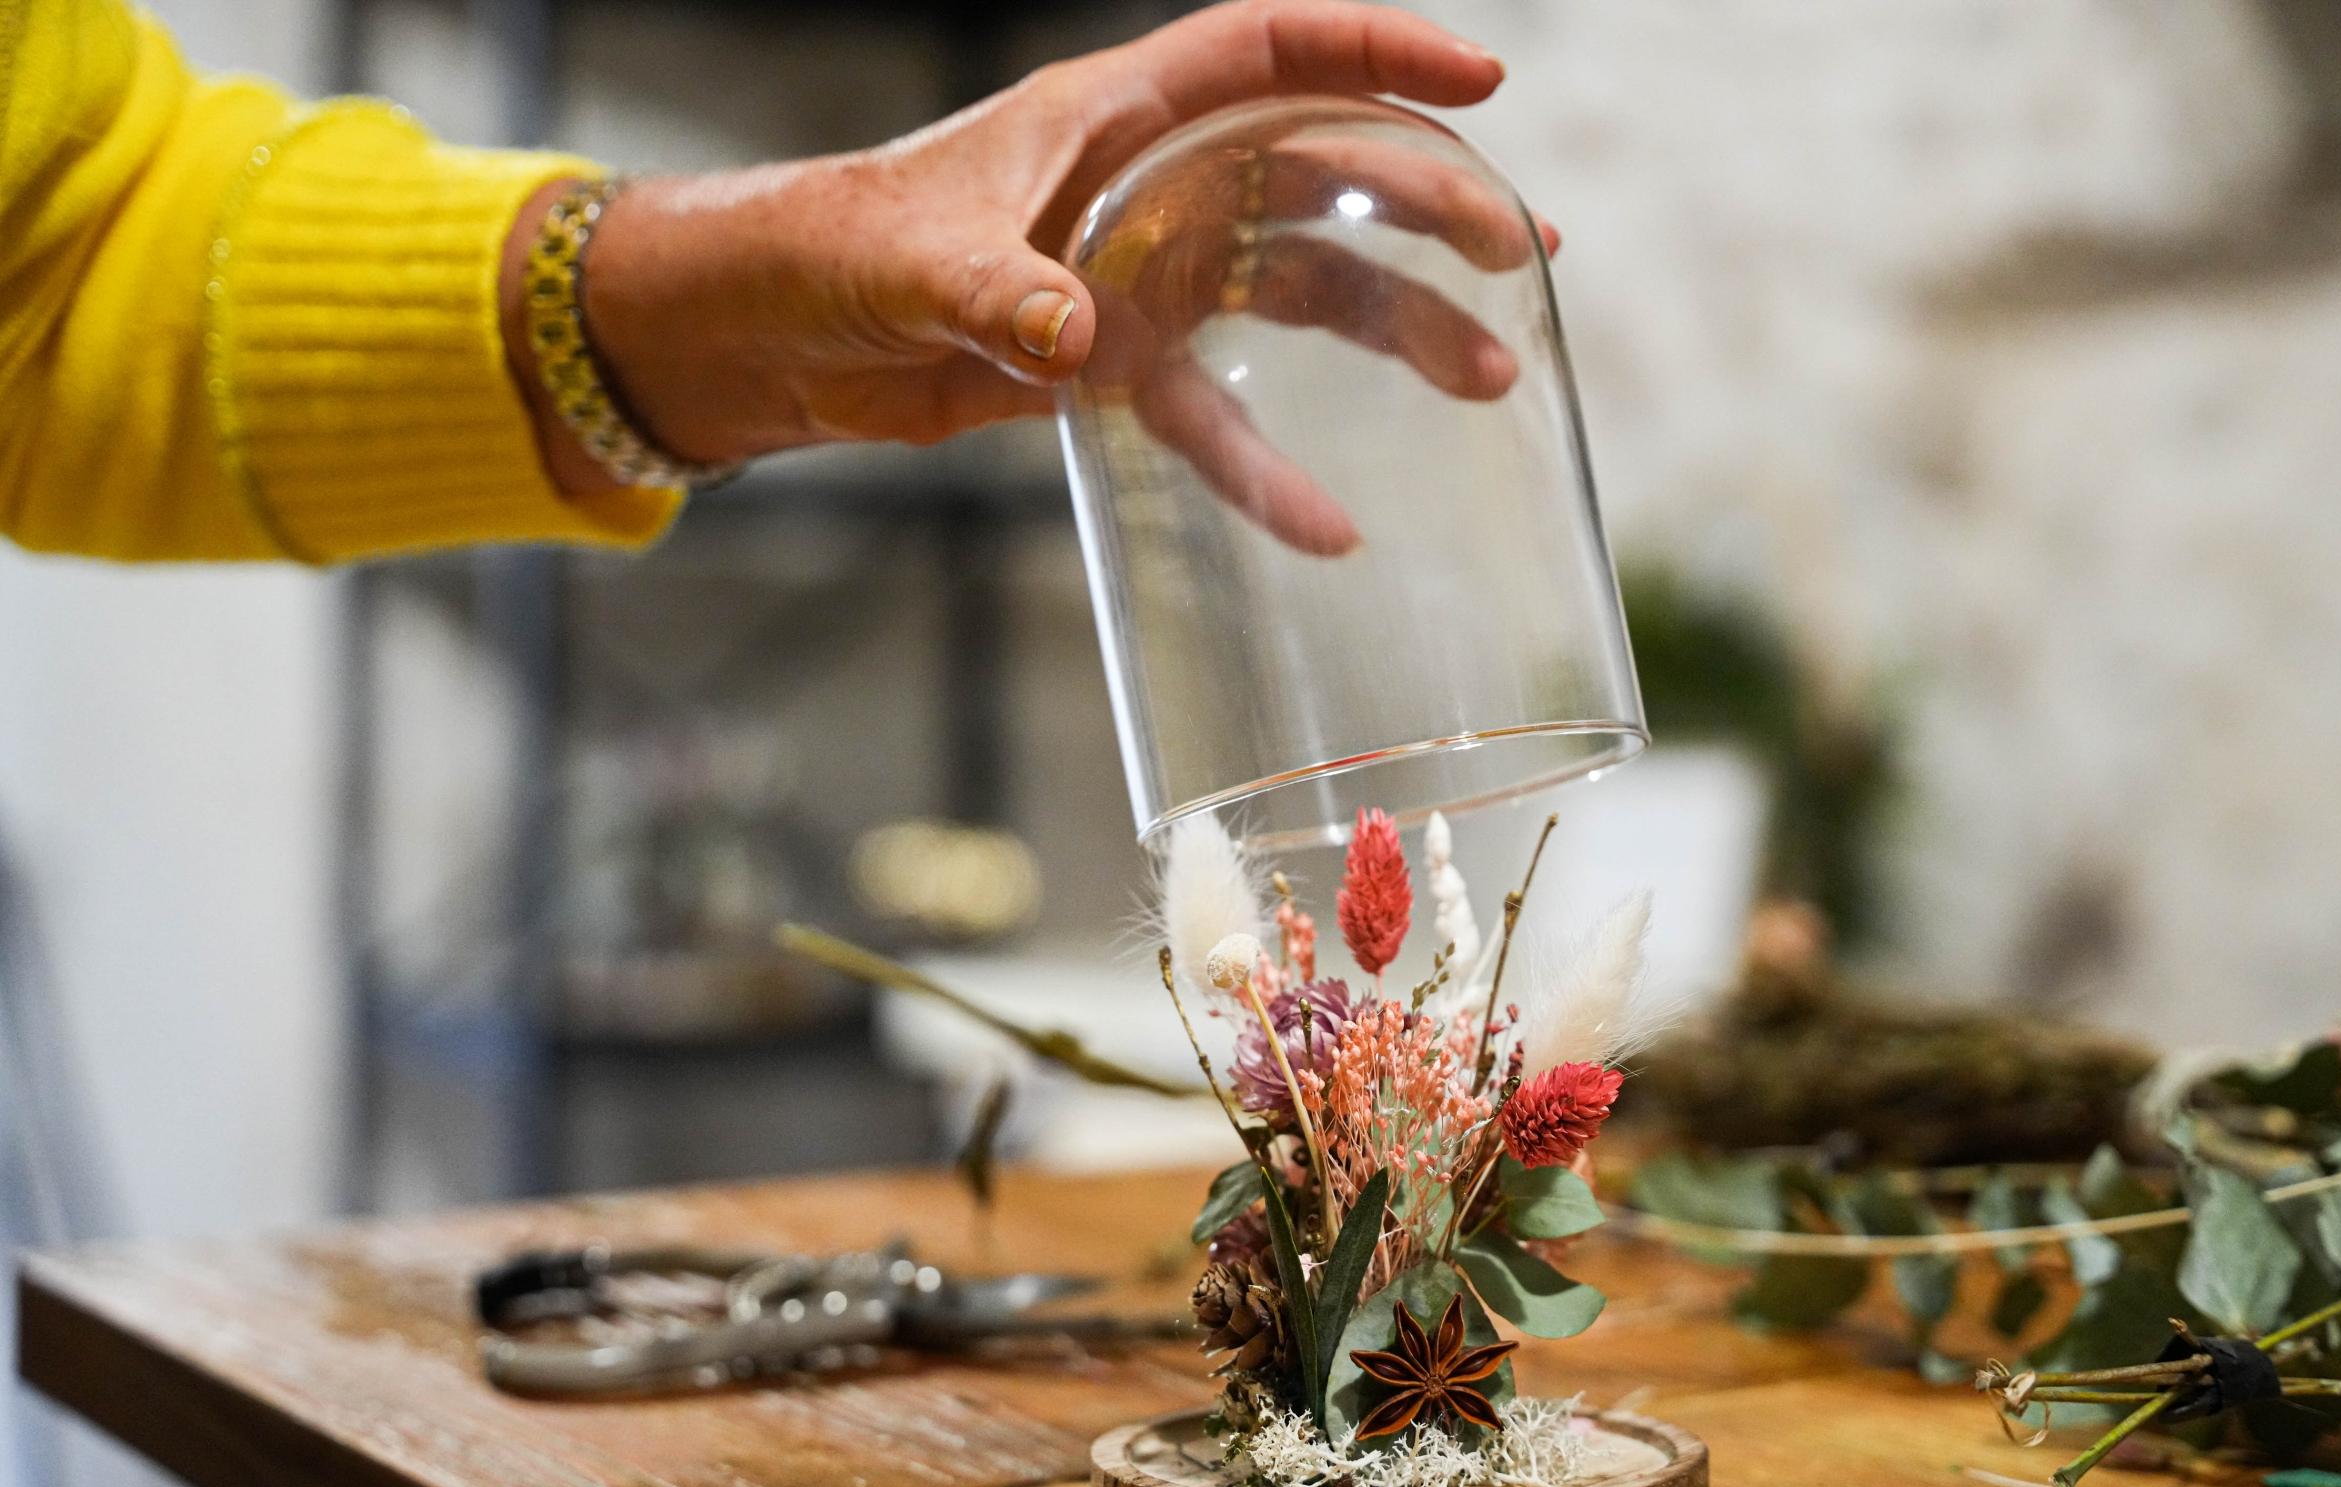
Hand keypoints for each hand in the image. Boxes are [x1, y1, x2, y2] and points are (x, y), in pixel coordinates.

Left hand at [504, 1, 1554, 550]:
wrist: (767, 337)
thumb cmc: (829, 252)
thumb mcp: (912, 261)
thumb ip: (994, 292)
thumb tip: (1070, 336)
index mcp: (1111, 118)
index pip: (1269, 51)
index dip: (1377, 52)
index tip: (1481, 87)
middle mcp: (1144, 188)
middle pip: (1315, 175)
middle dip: (1423, 205)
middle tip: (1521, 253)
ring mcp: (1137, 279)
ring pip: (1294, 293)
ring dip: (1388, 333)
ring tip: (1486, 376)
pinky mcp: (1111, 370)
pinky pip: (1214, 419)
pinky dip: (1266, 472)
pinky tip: (1328, 529)